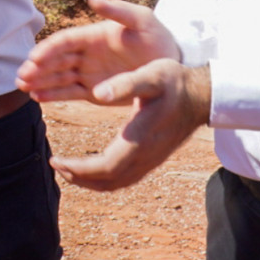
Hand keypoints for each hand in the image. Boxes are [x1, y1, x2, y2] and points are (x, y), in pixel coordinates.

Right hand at [17, 0, 182, 102]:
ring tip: (23, 88)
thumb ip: (118, 10)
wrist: (172, 64)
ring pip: (58, 77)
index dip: (47, 49)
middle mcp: (86, 54)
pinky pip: (69, 92)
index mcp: (93, 35)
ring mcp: (88, 72)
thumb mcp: (142, 20)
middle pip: (55, 60)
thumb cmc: (157, 38)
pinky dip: (54, 95)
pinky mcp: (94, 90)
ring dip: (40, 81)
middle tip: (21, 77)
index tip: (33, 58)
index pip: (64, 41)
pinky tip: (37, 98)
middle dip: (37, 68)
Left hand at [50, 60, 211, 191]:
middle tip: (56, 164)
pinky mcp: (153, 158)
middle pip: (108, 181)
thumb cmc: (175, 82)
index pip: (104, 168)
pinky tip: (94, 168)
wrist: (202, 95)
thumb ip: (125, 84)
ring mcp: (151, 160)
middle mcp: (145, 156)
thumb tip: (98, 94)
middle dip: (78, 177)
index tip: (56, 159)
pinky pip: (125, 178)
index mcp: (140, 139)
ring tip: (69, 169)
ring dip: (90, 181)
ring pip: (117, 183)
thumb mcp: (151, 75)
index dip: (78, 169)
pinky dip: (105, 179)